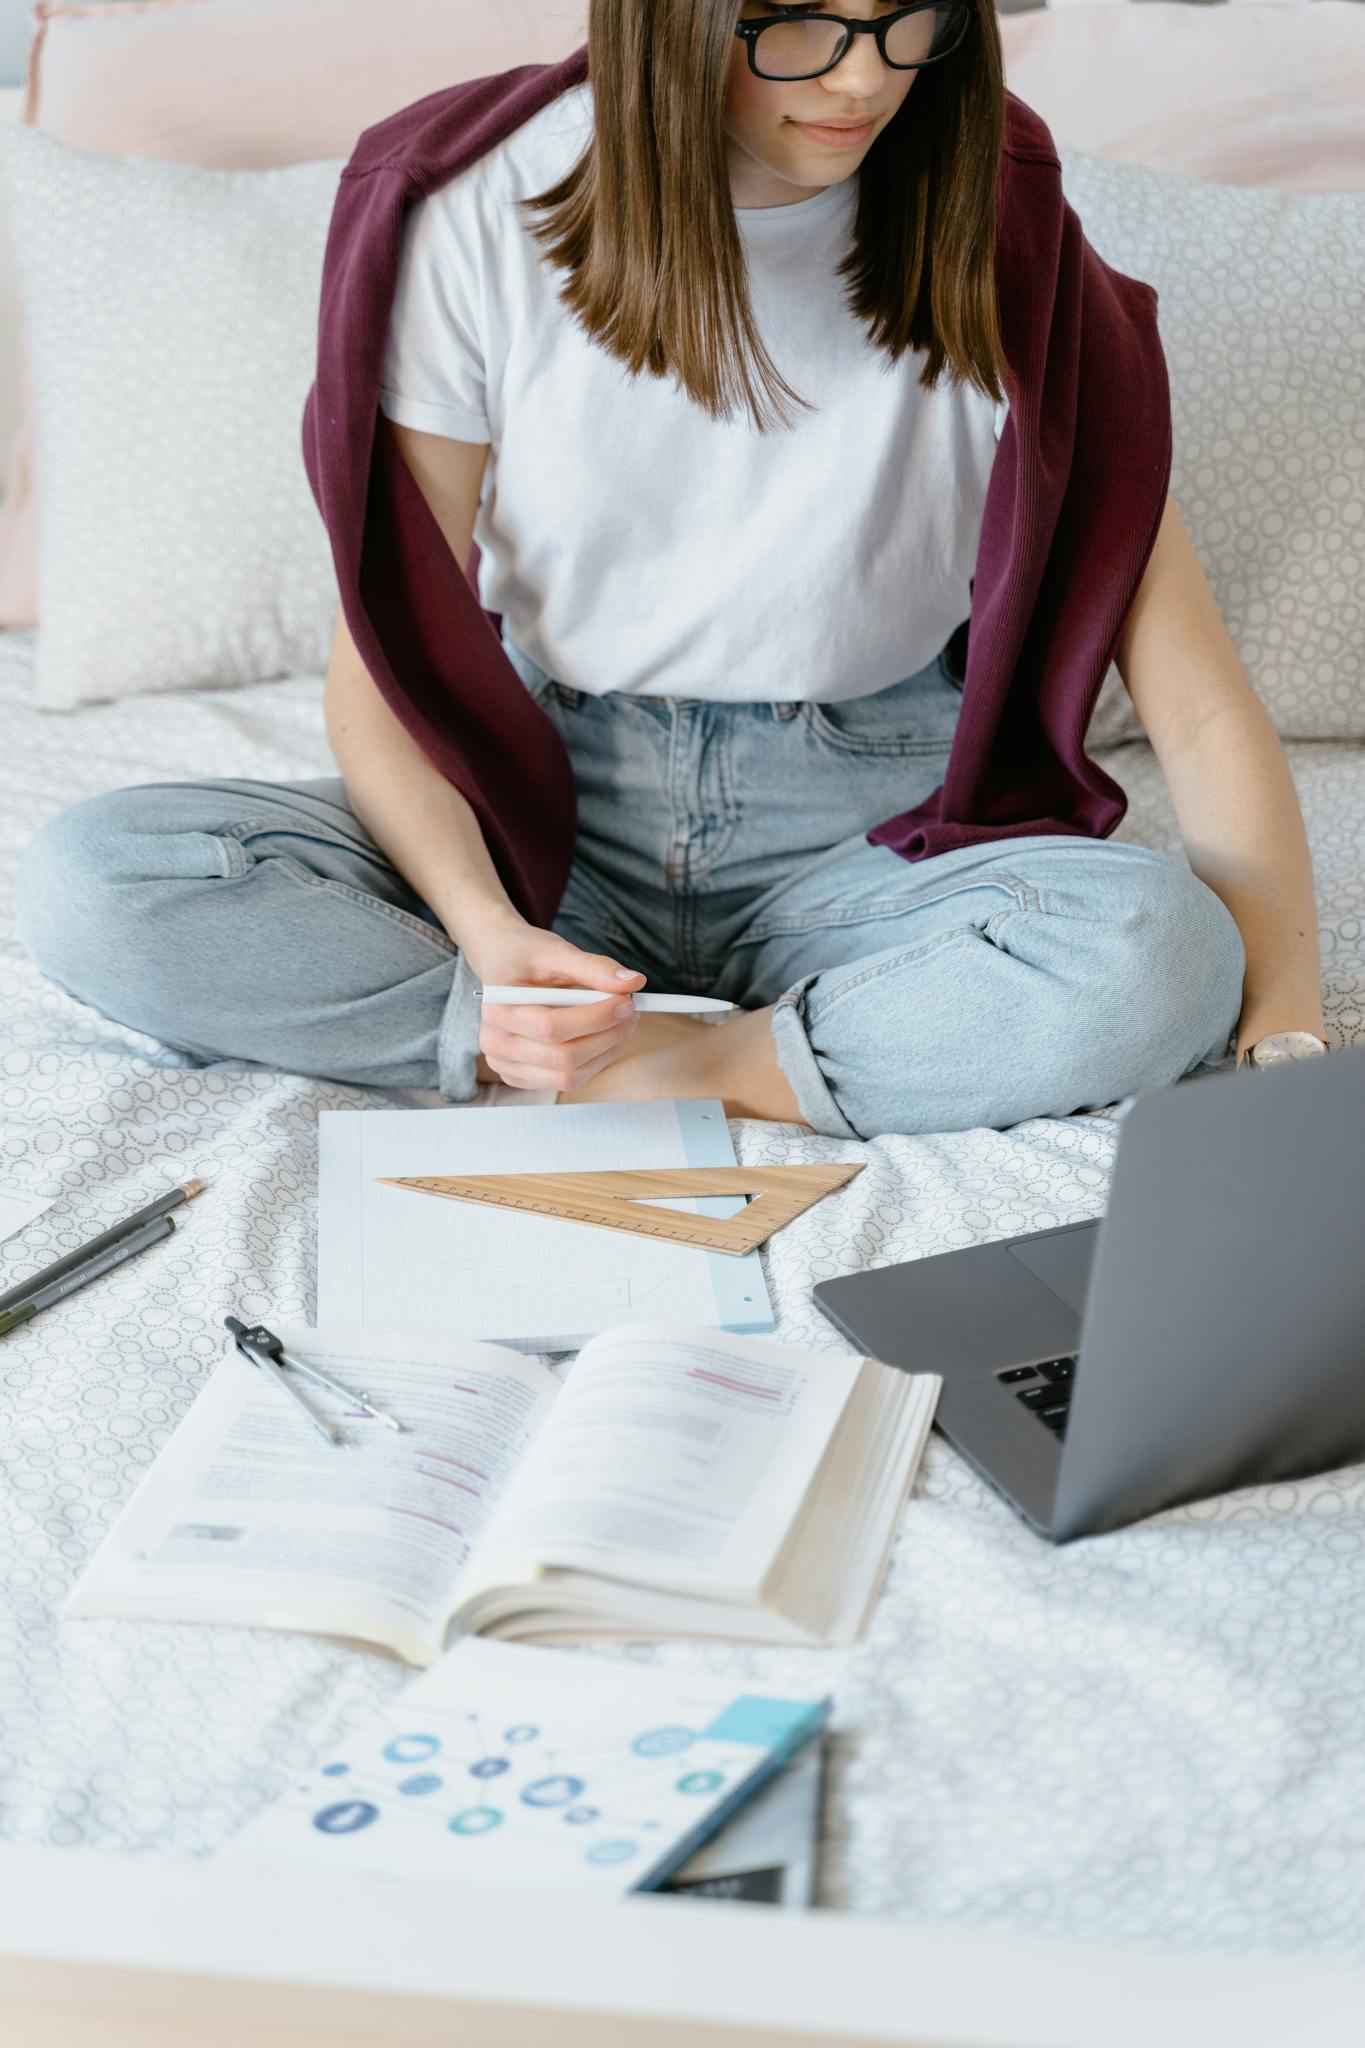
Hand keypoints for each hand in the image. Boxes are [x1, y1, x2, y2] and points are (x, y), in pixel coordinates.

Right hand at [464, 911, 646, 1091]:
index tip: (627, 1001)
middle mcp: (495, 1044)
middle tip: (631, 1012)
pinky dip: (593, 1062)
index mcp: (498, 1011)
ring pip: (569, 1076)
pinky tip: (603, 1037)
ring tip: (621, 1024)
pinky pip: (567, 1080)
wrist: (502, 963)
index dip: (596, 1018)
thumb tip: (633, 982)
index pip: (552, 1027)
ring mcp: (506, 1065)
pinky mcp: (521, 1076)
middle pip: (564, 1057)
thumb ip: (594, 967)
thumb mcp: (557, 952)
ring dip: (605, 1052)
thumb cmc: (526, 956)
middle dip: (607, 1036)